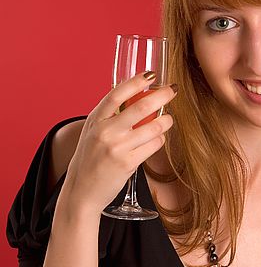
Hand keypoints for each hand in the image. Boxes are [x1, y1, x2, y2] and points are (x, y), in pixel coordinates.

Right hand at [63, 72, 176, 212]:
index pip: (116, 94)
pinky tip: (157, 139)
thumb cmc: (90, 160)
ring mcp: (117, 147)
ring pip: (153, 127)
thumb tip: (135, 98)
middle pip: (140, 107)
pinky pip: (154, 145)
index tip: (151, 75)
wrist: (82, 191)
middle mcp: (105, 131)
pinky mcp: (128, 163)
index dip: (136, 82)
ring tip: (168, 119)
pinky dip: (159, 140)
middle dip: (162, 95)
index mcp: (95, 119)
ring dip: (166, 121)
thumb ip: (109, 117)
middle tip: (173, 90)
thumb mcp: (92, 132)